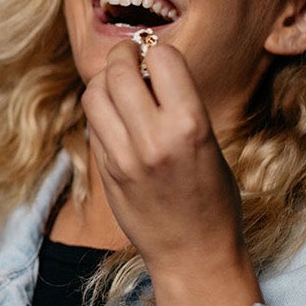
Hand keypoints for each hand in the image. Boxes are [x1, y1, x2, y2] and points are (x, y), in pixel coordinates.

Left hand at [80, 39, 244, 274]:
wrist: (194, 254)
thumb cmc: (213, 197)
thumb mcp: (208, 143)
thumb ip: (177, 104)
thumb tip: (147, 64)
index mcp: (190, 126)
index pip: (163, 58)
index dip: (159, 52)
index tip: (159, 57)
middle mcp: (153, 139)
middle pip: (118, 71)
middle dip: (123, 54)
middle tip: (130, 57)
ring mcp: (123, 158)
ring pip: (94, 94)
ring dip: (105, 81)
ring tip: (119, 85)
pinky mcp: (105, 172)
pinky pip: (93, 124)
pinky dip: (101, 111)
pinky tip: (116, 117)